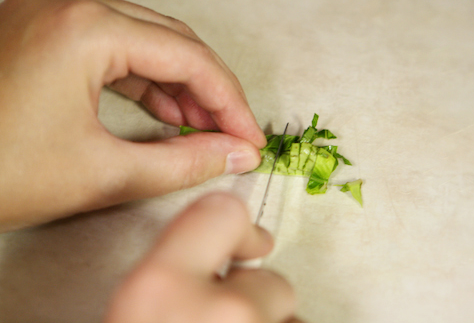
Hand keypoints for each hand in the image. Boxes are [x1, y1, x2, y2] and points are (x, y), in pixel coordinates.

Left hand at [0, 0, 266, 230]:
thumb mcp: (103, 174)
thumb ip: (185, 163)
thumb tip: (236, 155)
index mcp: (84, 28)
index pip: (188, 58)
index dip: (229, 101)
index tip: (249, 136)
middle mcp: (68, 3)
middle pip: (171, 40)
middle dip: (208, 90)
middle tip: (232, 133)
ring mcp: (51, 9)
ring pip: (145, 39)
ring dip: (179, 84)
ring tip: (202, 127)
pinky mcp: (42, 25)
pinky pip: (114, 44)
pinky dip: (144, 78)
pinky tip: (164, 111)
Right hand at [104, 193, 301, 322]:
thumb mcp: (136, 309)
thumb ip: (173, 273)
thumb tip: (210, 263)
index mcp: (161, 288)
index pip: (225, 213)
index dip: (239, 230)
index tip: (250, 241)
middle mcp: (222, 312)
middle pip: (270, 279)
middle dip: (252, 298)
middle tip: (220, 320)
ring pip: (286, 313)